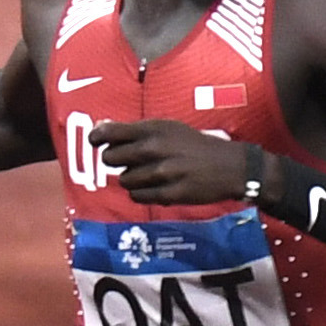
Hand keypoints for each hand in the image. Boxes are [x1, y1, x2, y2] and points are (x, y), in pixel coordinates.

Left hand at [87, 117, 255, 206]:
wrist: (230, 166)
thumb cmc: (195, 145)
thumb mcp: (169, 128)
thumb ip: (137, 131)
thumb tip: (102, 130)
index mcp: (154, 128)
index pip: (111, 133)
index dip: (97, 138)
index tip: (95, 142)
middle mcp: (155, 148)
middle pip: (110, 158)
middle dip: (115, 161)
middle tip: (128, 162)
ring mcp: (162, 172)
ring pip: (124, 180)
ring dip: (131, 179)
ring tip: (148, 175)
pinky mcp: (169, 194)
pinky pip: (138, 197)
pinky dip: (141, 194)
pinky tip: (155, 187)